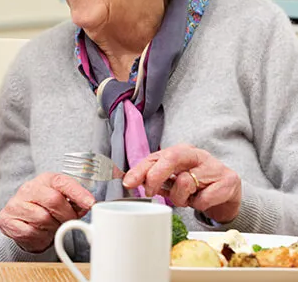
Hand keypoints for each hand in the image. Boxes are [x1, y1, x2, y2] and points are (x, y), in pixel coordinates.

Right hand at [0, 173, 94, 253]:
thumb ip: (76, 202)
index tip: (91, 203)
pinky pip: (30, 232)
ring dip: (52, 228)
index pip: (62, 181)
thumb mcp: (62, 201)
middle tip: (68, 222)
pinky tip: (39, 232)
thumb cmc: (45, 209)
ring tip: (51, 226)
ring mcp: (16, 203)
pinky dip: (39, 237)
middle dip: (66, 215)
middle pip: (54, 200)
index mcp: (44, 180)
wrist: (21, 220)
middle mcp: (28, 189)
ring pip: (43, 218)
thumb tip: (89, 204)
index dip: (78, 192)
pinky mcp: (7, 220)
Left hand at [123, 144, 241, 223]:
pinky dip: (199, 205)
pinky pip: (205, 198)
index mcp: (180, 151)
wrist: (228, 192)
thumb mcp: (174, 180)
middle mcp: (197, 154)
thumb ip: (155, 178)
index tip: (128, 183)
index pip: (155, 157)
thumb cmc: (197, 184)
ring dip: (180, 198)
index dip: (139, 170)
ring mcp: (214, 166)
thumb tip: (130, 182)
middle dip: (155, 177)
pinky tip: (201, 201)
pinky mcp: (228, 180)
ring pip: (186, 182)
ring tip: (185, 199)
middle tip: (150, 193)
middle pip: (170, 158)